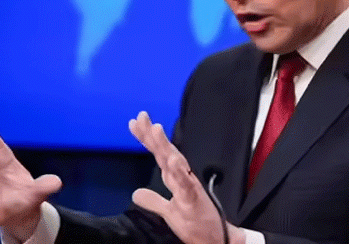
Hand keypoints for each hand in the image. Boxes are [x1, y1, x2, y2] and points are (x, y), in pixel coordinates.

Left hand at [129, 111, 244, 243]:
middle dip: (152, 135)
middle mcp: (182, 178)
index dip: (146, 139)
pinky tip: (173, 160)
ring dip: (165, 146)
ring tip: (156, 129)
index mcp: (175, 179)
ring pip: (175, 162)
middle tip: (142, 116)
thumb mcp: (168, 212)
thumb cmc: (196, 223)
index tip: (133, 122)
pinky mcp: (194, 199)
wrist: (215, 240)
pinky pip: (186, 184)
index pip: (158, 155)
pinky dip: (179, 171)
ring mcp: (188, 187)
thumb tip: (136, 193)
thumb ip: (153, 200)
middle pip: (164, 152)